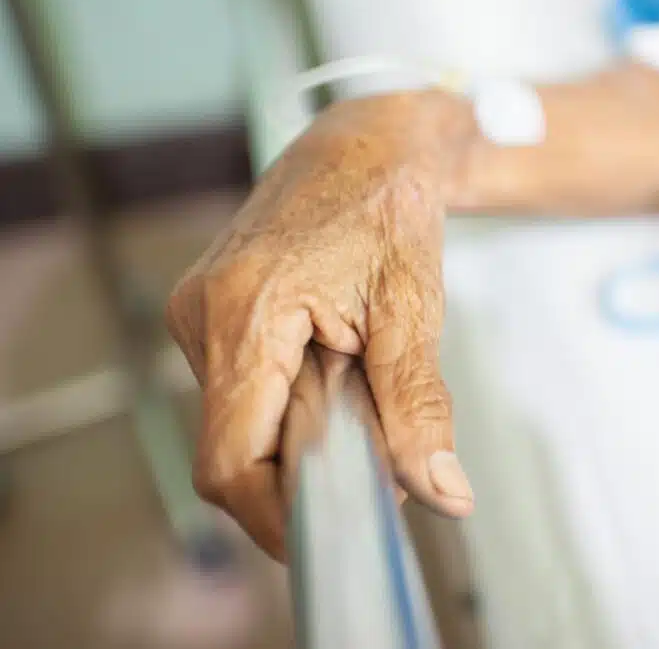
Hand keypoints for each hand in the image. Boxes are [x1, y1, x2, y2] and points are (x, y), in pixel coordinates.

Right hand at [166, 91, 475, 559]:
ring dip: (301, 436)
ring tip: (358, 388)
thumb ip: (418, 408)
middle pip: (234, 451)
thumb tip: (441, 490)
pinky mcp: (213, 317)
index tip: (337, 530)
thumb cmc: (388, 205)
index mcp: (243, 312)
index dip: (277, 515)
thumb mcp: (413, 311)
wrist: (367, 145)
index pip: (229, 461)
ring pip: (239, 426)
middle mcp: (201, 317)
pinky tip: (335, 374)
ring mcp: (199, 316)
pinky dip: (290, 409)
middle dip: (303, 472)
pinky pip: (242, 394)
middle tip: (375, 449)